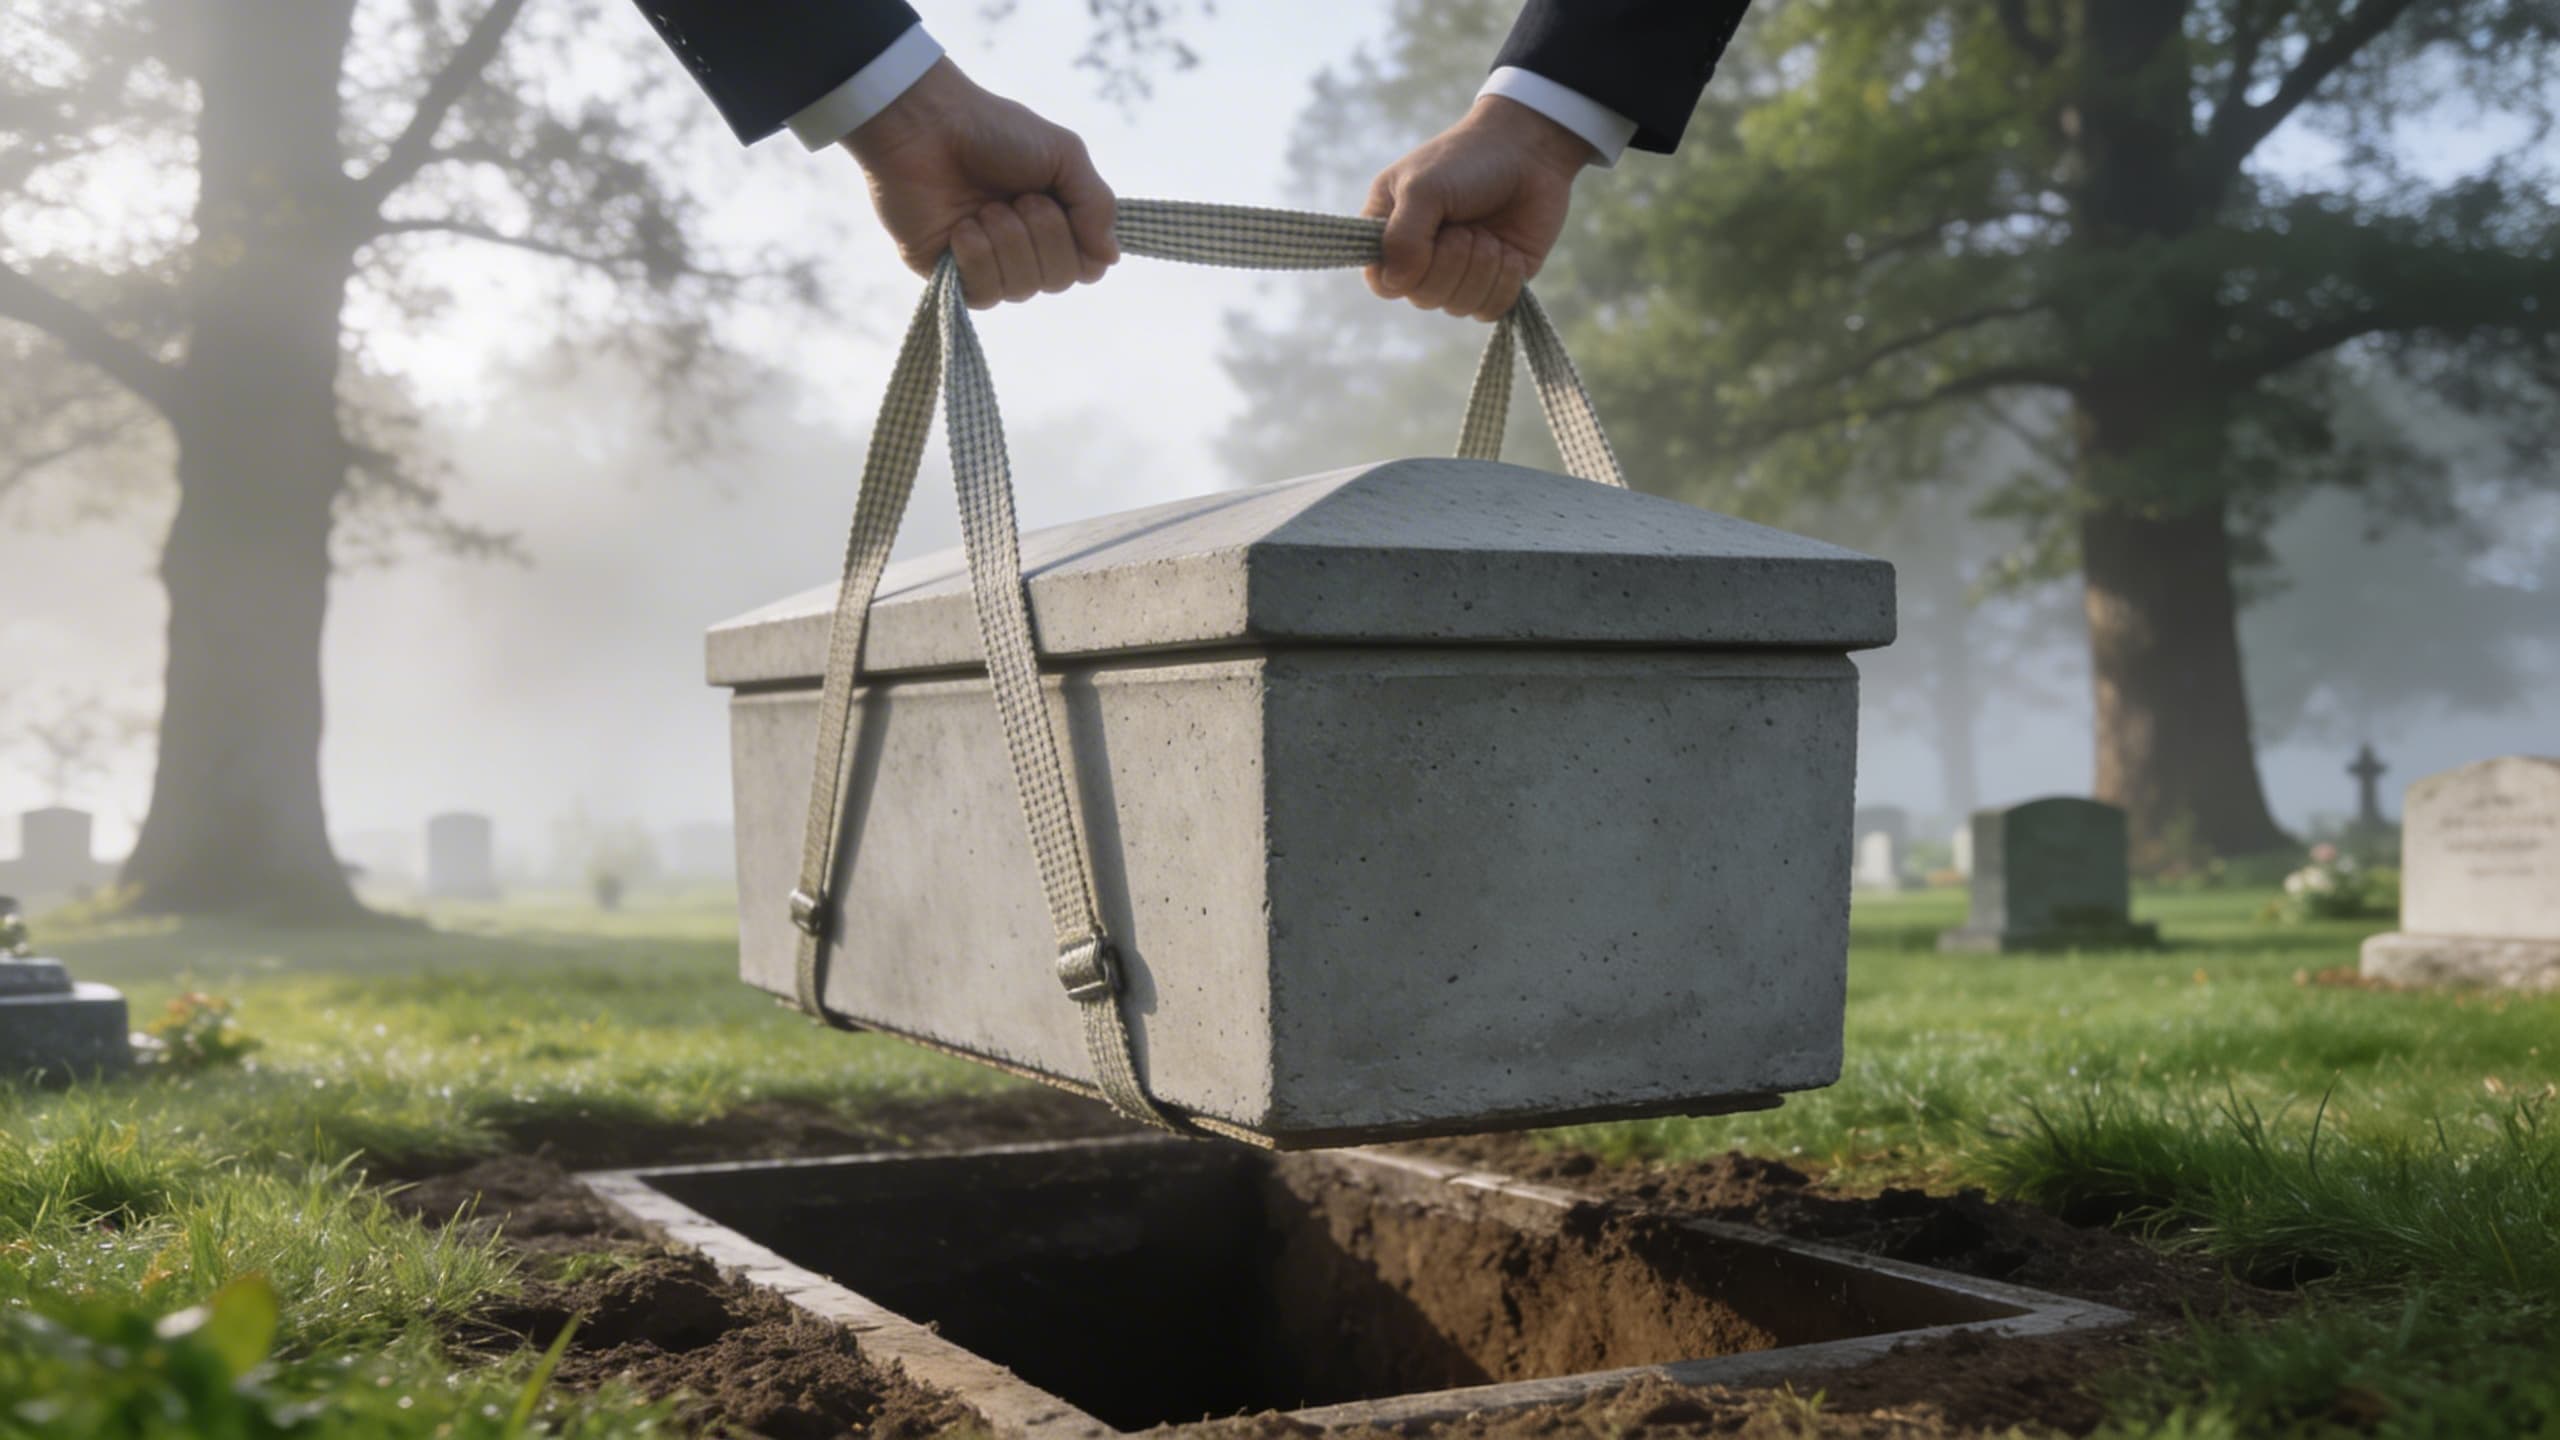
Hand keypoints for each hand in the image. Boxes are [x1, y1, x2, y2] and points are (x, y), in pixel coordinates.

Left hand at [844, 60, 1116, 308]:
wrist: (927, 125)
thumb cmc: (993, 131)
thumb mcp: (1065, 155)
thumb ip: (1096, 205)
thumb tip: (1110, 257)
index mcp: (1055, 222)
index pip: (1088, 268)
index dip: (1079, 245)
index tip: (1058, 205)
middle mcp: (1024, 250)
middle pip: (1058, 280)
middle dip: (1042, 233)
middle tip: (1017, 196)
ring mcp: (987, 265)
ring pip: (1021, 288)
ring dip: (1006, 239)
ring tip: (983, 206)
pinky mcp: (950, 276)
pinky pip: (984, 294)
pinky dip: (976, 256)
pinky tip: (961, 227)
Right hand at [1363, 96, 1593, 320]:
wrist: (1529, 151)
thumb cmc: (1467, 160)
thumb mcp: (1422, 189)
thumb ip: (1401, 238)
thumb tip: (1396, 284)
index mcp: (1391, 235)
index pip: (1383, 284)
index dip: (1405, 273)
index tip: (1424, 240)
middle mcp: (1422, 260)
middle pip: (1424, 298)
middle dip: (1452, 259)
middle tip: (1465, 224)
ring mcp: (1460, 275)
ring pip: (1459, 306)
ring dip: (1481, 266)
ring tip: (1487, 231)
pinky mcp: (1495, 283)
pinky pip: (1492, 309)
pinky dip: (1505, 279)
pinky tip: (1508, 250)